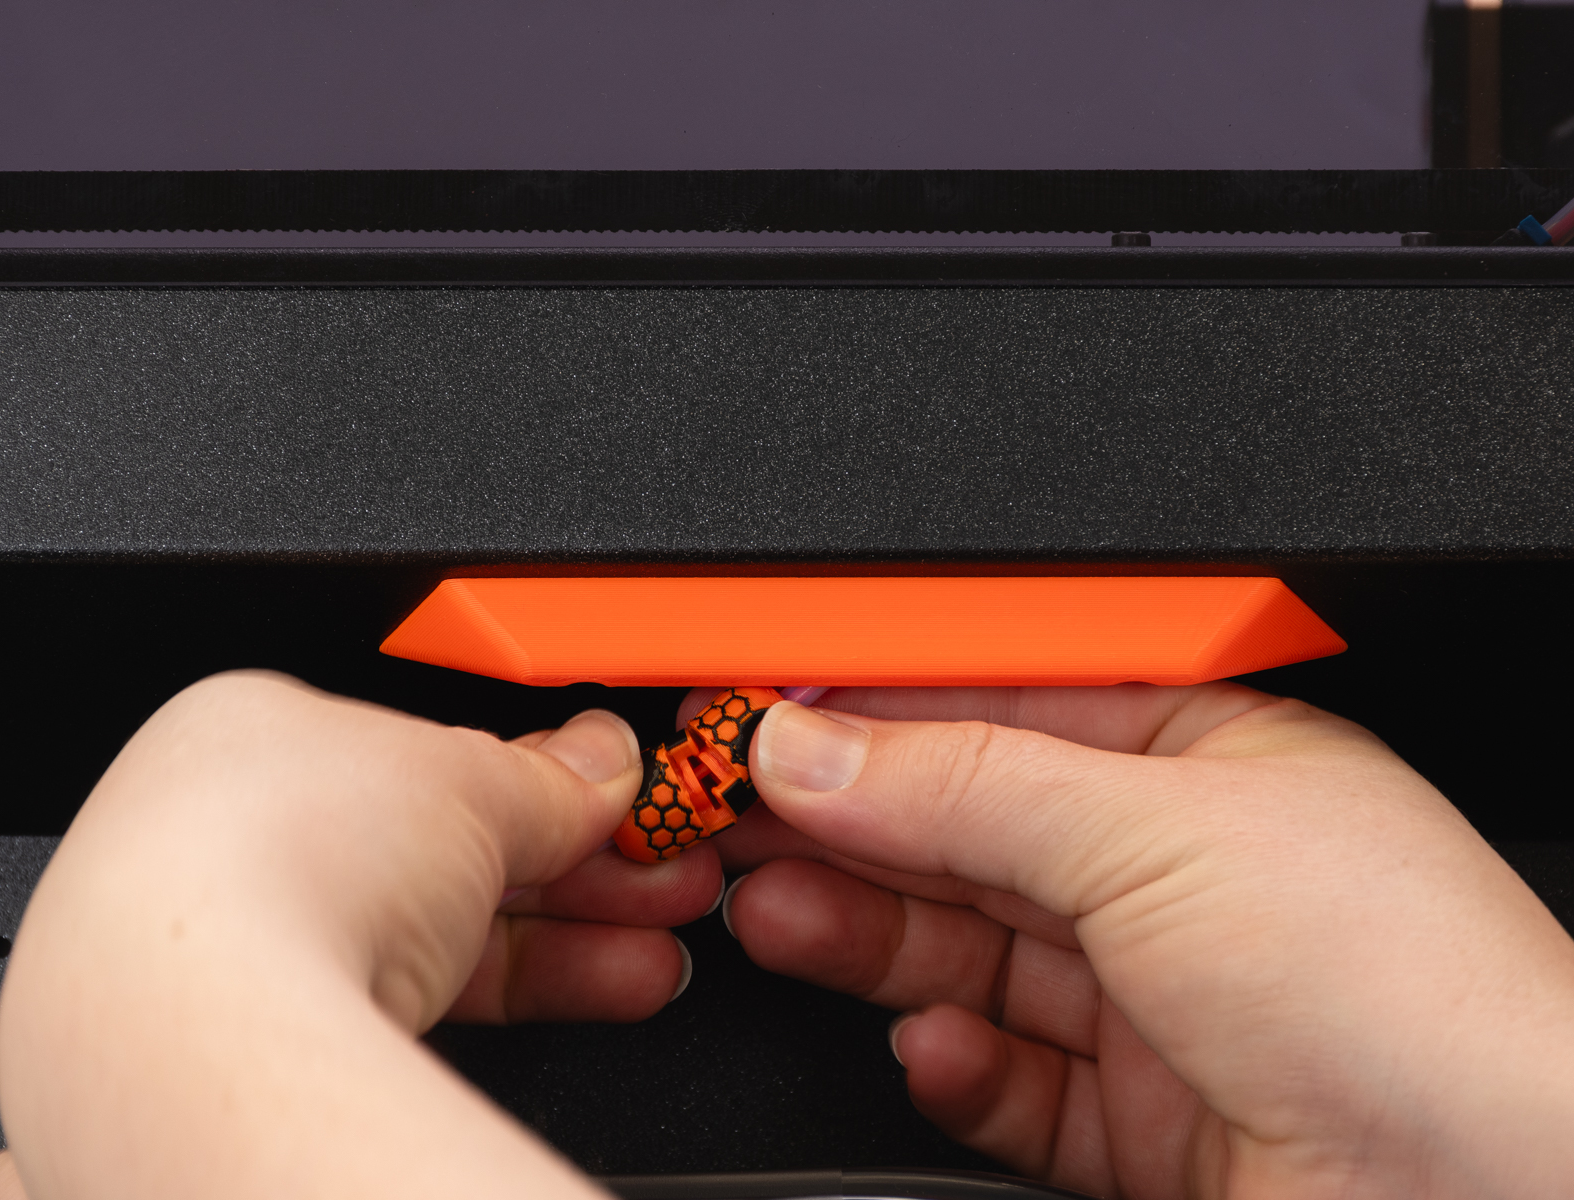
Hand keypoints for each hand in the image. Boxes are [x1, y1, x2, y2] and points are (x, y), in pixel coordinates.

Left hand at [0, 672, 721, 1199]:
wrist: (194, 1018)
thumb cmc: (273, 854)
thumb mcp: (465, 778)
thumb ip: (550, 776)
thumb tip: (605, 765)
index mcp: (257, 734)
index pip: (430, 757)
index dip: (542, 778)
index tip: (620, 800)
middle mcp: (235, 838)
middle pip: (446, 848)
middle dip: (579, 863)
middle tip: (667, 873)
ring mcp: (247, 947)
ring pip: (443, 930)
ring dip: (576, 933)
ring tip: (664, 941)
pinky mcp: (274, 1039)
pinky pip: (426, 998)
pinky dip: (528, 991)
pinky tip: (611, 982)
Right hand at [706, 685, 1573, 1198]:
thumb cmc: (1415, 991)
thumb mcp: (1157, 832)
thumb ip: (964, 786)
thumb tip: (817, 747)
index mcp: (1205, 757)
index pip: (1003, 703)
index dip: (877, 704)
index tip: (766, 708)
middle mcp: (1181, 871)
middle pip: (971, 827)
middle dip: (848, 819)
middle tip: (731, 815)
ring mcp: (1162, 999)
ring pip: (972, 950)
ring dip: (869, 934)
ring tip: (772, 912)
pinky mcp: (1146, 1120)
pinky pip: (1012, 1077)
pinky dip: (957, 1062)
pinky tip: (929, 1046)